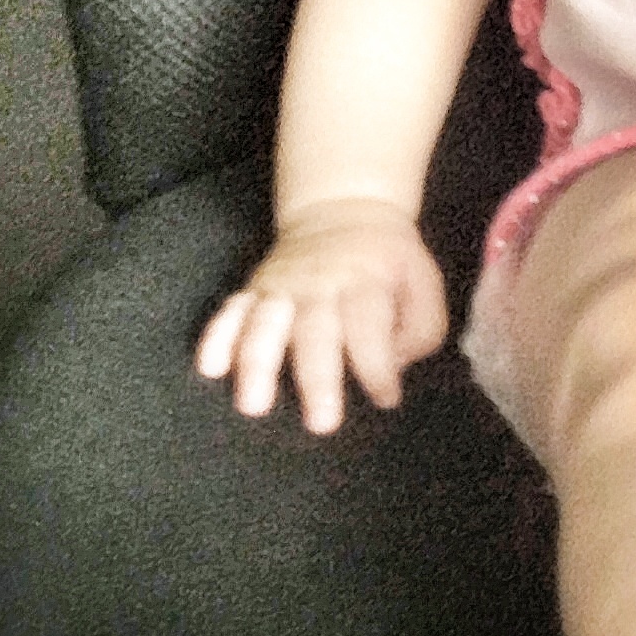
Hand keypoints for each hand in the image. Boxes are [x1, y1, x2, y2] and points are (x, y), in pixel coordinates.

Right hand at [194, 199, 447, 432]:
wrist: (343, 212)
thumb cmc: (389, 263)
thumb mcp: (424, 284)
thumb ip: (420, 330)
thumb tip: (393, 367)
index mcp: (366, 281)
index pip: (369, 324)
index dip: (376, 365)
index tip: (385, 398)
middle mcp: (319, 285)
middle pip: (315, 332)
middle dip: (317, 379)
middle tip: (322, 423)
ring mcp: (282, 287)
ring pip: (264, 324)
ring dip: (256, 364)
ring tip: (253, 405)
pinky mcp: (255, 290)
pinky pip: (231, 312)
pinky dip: (217, 338)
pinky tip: (211, 368)